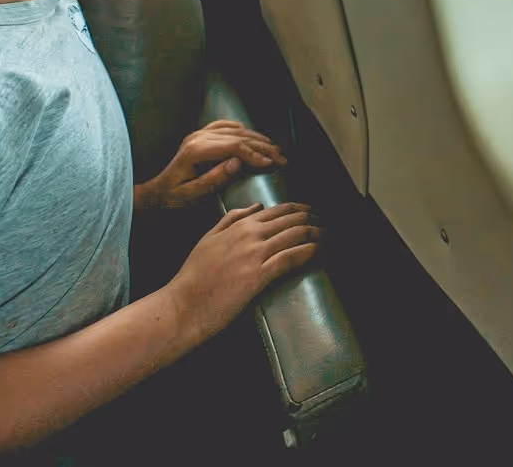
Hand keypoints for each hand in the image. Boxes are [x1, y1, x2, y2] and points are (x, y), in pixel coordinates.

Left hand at [135, 120, 287, 210]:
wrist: (156, 194)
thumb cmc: (172, 198)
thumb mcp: (192, 195)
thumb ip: (215, 179)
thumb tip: (237, 163)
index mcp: (196, 151)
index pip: (234, 146)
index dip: (256, 154)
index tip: (271, 164)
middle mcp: (198, 137)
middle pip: (239, 137)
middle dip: (263, 147)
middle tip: (281, 158)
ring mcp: (199, 134)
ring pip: (235, 130)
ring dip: (258, 139)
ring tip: (275, 149)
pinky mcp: (201, 136)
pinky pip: (225, 126)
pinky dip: (242, 130)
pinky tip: (253, 136)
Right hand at [161, 202, 319, 345]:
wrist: (183, 304)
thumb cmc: (193, 277)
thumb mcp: (208, 239)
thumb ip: (230, 219)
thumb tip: (254, 207)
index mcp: (239, 225)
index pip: (278, 210)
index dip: (300, 210)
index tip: (313, 213)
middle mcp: (250, 234)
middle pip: (292, 219)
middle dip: (314, 219)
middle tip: (327, 223)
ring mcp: (255, 254)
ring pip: (296, 235)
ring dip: (317, 234)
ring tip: (329, 236)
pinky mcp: (259, 274)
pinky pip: (291, 257)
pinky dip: (309, 251)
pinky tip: (319, 251)